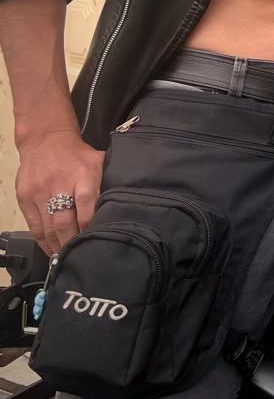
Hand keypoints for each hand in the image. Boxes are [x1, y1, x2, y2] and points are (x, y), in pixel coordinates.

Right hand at [14, 130, 104, 255]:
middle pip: (64, 221)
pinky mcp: (24, 197)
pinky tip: (51, 250)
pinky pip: (34, 225)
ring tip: (66, 259)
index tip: (95, 239)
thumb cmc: (77, 155)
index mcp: (83, 174)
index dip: (90, 224)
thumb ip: (108, 182)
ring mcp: (39, 192)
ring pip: (48, 227)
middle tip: (81, 257)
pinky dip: (43, 241)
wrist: (45, 140)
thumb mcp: (99, 161)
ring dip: (57, 246)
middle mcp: (59, 184)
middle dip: (72, 242)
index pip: (86, 203)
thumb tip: (124, 204)